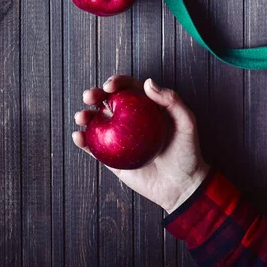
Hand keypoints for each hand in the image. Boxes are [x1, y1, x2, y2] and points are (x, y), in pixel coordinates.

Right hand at [72, 75, 209, 212]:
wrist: (182, 185)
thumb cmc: (187, 151)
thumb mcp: (186, 122)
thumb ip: (171, 100)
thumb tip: (147, 82)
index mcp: (146, 106)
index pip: (128, 88)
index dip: (117, 82)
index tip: (110, 86)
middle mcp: (130, 119)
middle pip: (108, 101)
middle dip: (95, 94)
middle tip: (90, 96)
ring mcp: (119, 137)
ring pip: (97, 121)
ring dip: (85, 115)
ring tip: (81, 116)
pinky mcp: (111, 157)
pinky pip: (94, 147)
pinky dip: (83, 140)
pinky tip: (79, 136)